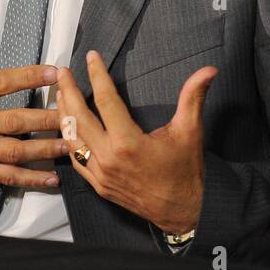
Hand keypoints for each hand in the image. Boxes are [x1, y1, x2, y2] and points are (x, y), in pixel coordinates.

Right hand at [0, 1, 66, 187]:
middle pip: (14, 120)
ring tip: (71, 145)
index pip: (3, 82)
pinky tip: (53, 178)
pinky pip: (7, 175)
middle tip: (75, 115)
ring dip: (45, 149)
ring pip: (14, 150)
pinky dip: (31, 178)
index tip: (57, 73)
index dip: (30, 77)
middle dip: (46, 119)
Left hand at [56, 50, 216, 234]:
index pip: (106, 100)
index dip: (97, 75)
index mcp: (128, 142)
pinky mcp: (99, 185)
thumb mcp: (191, 131)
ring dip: (64, 115)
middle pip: (79, 118)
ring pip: (72, 139)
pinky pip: (76, 160)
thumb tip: (209, 70)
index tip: (91, 57)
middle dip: (68, 91)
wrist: (183, 212)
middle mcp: (109, 158)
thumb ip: (193, 97)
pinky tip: (67, 128)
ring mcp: (101, 174)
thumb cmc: (186, 171)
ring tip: (60, 93)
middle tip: (63, 72)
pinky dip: (69, 141)